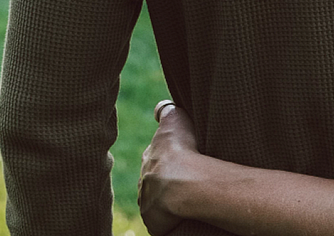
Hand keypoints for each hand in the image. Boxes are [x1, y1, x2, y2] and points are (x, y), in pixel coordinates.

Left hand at [139, 100, 201, 235]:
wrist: (182, 183)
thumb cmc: (182, 150)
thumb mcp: (175, 119)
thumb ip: (166, 112)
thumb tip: (160, 108)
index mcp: (149, 158)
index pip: (155, 159)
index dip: (167, 161)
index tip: (177, 163)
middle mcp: (144, 181)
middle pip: (154, 182)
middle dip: (165, 183)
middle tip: (185, 184)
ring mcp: (148, 203)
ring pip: (157, 204)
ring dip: (169, 204)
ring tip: (188, 202)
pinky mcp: (154, 223)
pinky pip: (163, 224)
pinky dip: (173, 221)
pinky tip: (185, 217)